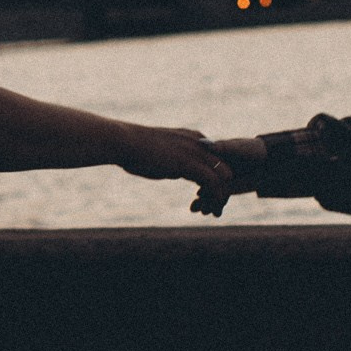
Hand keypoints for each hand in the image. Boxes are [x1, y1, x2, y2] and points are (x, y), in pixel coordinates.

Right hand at [110, 122, 233, 206]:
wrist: (125, 142)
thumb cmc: (136, 149)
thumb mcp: (162, 152)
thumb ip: (175, 160)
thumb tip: (176, 171)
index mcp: (195, 138)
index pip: (217, 159)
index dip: (216, 179)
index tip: (208, 197)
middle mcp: (201, 142)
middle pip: (225, 167)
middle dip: (223, 188)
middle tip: (216, 207)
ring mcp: (196, 151)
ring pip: (223, 176)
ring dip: (221, 196)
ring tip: (216, 212)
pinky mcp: (190, 163)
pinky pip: (213, 183)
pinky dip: (214, 197)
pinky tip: (210, 210)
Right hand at [187, 136, 266, 217]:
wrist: (267, 159)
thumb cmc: (252, 149)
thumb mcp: (238, 148)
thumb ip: (223, 147)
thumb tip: (208, 144)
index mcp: (212, 156)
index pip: (203, 168)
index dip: (198, 178)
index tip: (196, 190)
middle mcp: (213, 168)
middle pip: (204, 183)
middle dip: (201, 197)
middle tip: (194, 208)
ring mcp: (219, 179)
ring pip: (211, 192)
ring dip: (206, 203)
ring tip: (203, 212)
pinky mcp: (227, 187)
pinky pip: (220, 197)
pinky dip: (217, 205)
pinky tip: (214, 213)